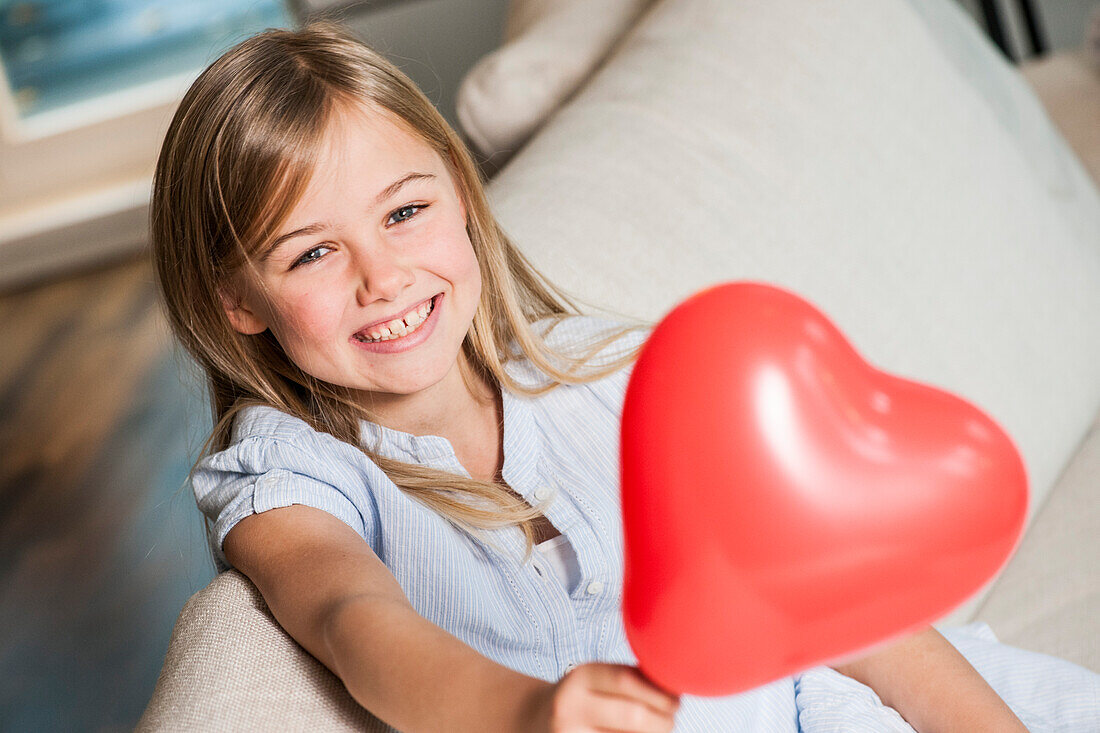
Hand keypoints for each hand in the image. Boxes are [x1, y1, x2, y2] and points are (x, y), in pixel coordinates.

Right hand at [529, 662, 680, 731]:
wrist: (533, 720)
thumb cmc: (580, 698)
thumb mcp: (595, 678)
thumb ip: (629, 678)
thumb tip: (675, 684)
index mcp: (580, 678)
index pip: (626, 681)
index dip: (659, 693)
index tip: (676, 699)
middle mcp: (570, 707)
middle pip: (633, 718)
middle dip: (663, 721)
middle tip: (670, 720)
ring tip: (655, 729)